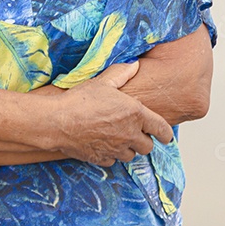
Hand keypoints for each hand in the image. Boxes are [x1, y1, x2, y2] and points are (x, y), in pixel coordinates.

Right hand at [53, 61, 172, 165]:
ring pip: (131, 155)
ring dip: (128, 148)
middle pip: (148, 146)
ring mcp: (116, 149)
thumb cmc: (80, 101)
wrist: (58, 122)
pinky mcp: (102, 159)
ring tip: (117, 137)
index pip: (162, 130)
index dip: (166, 134)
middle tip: (134, 131)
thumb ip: (121, 73)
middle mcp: (130, 134)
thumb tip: (134, 64)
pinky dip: (111, 154)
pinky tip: (102, 143)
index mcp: (135, 114)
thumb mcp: (103, 82)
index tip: (166, 135)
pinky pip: (113, 160)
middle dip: (144, 140)